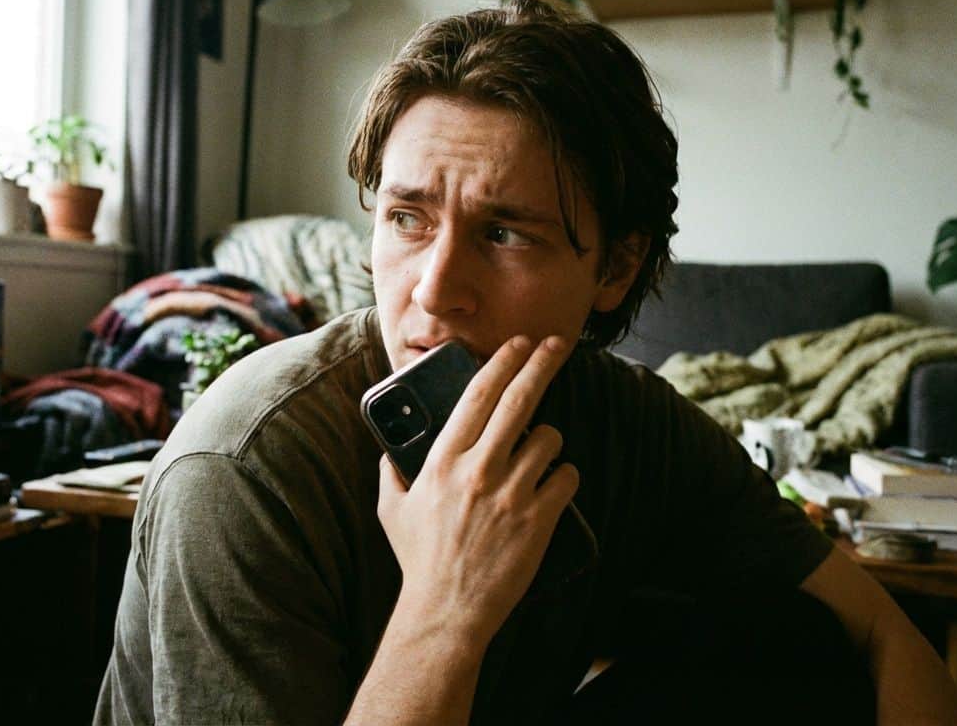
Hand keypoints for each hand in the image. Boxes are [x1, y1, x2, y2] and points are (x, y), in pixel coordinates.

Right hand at [376, 335, 579, 643]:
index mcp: (443, 460)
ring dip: (549, 440)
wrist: (447, 612)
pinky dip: (564, 477)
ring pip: (550, 438)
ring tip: (538, 456)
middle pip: (520, 400)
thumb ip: (392, 472)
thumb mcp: (392, 509)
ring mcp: (511, 494)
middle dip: (542, 364)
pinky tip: (552, 487)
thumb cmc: (420, 560)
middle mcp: (478, 470)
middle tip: (556, 344)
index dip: (502, 362)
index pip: (478, 394)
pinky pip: (567, 477)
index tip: (517, 344)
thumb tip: (390, 449)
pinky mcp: (538, 520)